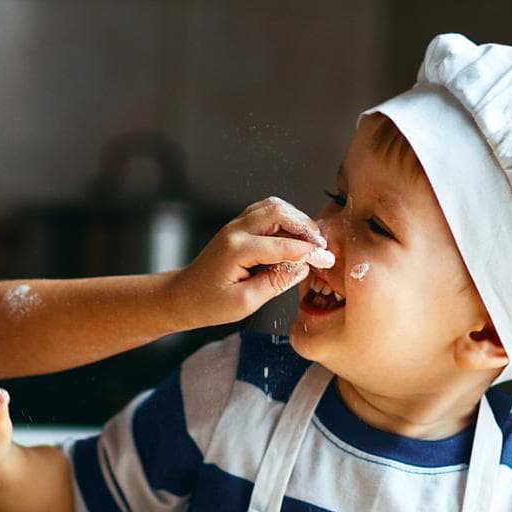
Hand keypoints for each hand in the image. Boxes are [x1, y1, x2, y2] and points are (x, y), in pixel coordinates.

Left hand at [169, 197, 334, 326]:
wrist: (183, 296)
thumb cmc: (209, 304)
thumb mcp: (245, 302)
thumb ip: (275, 282)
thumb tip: (302, 267)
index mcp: (236, 250)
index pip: (282, 245)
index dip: (309, 252)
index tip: (328, 259)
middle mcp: (235, 231)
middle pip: (279, 212)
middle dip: (305, 227)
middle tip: (321, 246)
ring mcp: (235, 225)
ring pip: (273, 207)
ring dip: (296, 219)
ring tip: (311, 240)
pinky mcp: (238, 226)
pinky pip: (266, 212)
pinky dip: (285, 219)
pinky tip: (295, 236)